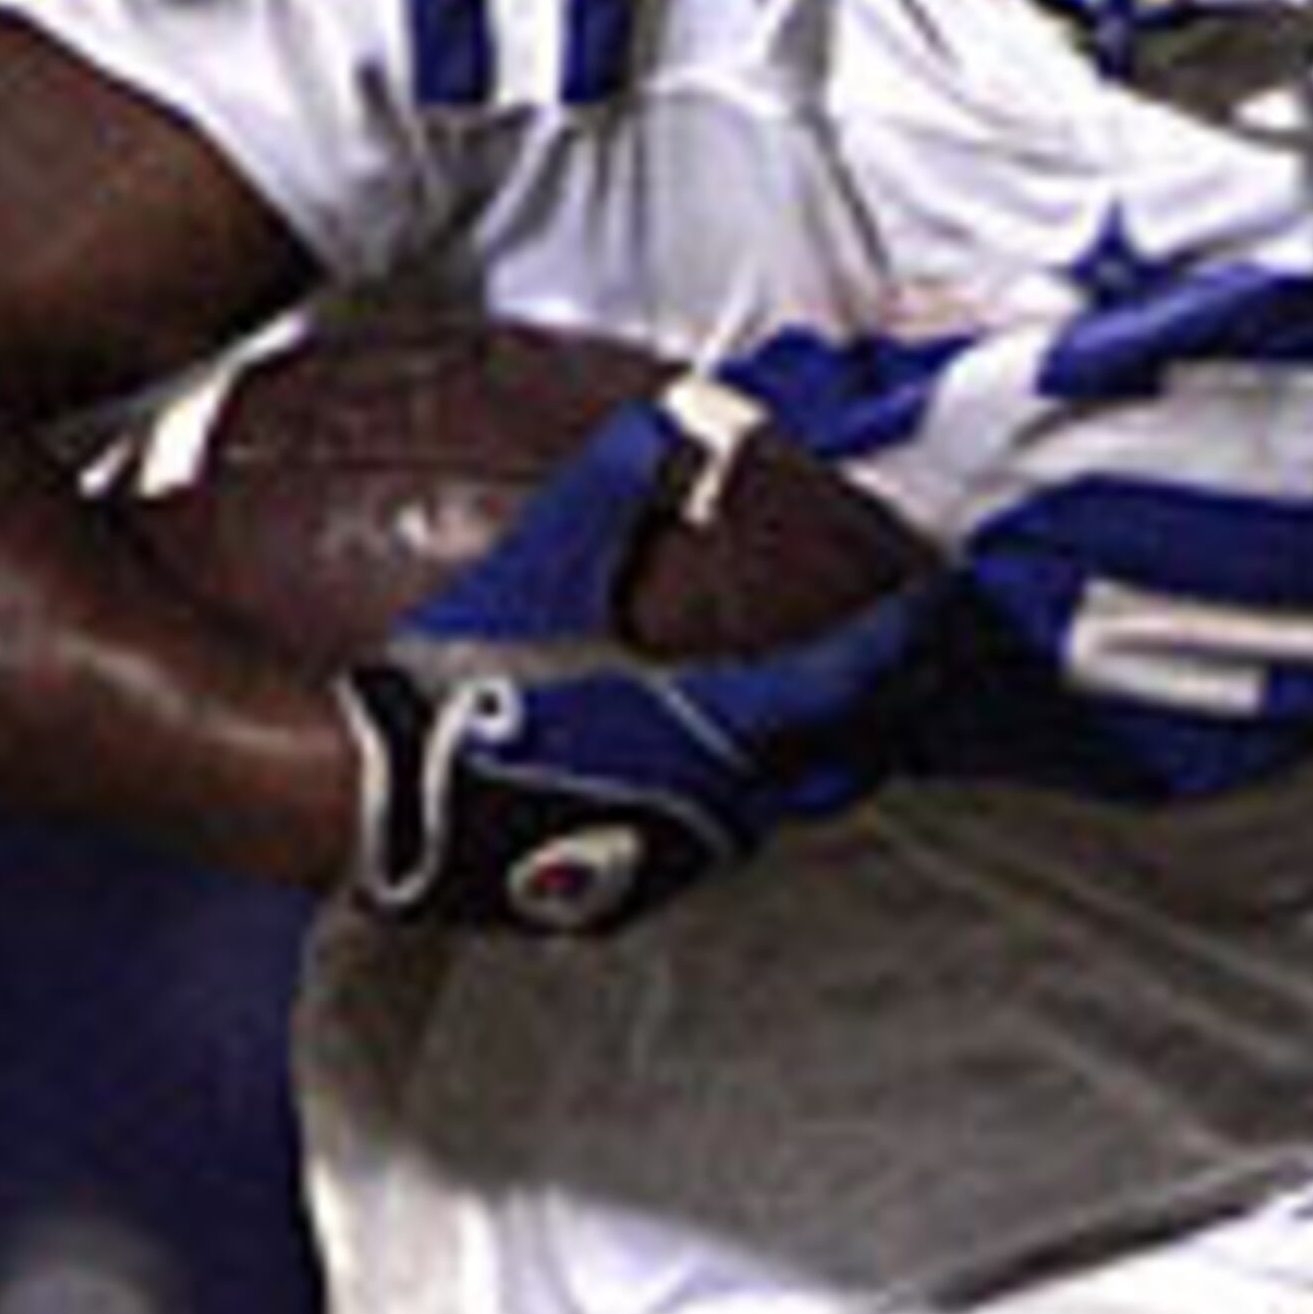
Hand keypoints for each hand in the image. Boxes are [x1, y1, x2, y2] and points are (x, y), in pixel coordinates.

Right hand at [340, 361, 958, 934]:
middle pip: (830, 757)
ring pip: (765, 809)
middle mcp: (717, 808)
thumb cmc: (461, 688)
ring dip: (789, 759)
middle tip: (892, 669)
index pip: (853, 679)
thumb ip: (613, 488)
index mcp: (723, 728)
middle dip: (868, 712)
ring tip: (794, 715)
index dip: (904, 640)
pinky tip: (683, 766)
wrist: (376, 803)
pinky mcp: (615, 896)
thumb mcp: (540, 567)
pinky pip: (699, 839)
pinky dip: (718, 794)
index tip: (937, 607)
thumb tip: (670, 417)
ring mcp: (669, 860)